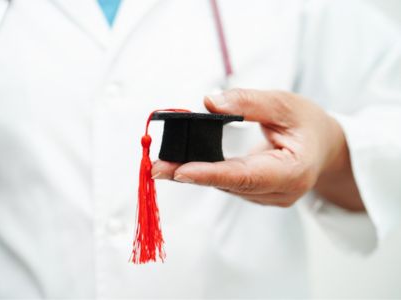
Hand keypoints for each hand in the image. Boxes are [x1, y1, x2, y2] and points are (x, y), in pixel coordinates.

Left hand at [152, 89, 363, 209]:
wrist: (324, 147)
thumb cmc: (308, 124)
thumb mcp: (284, 103)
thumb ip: (248, 102)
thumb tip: (209, 103)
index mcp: (293, 172)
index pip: (246, 176)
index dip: (211, 174)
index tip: (179, 171)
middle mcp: (279, 192)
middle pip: (229, 184)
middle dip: (190, 175)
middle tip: (155, 167)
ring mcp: (268, 198)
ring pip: (225, 187)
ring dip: (193, 175)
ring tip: (162, 164)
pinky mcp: (257, 195)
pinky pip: (228, 184)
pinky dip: (205, 174)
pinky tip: (184, 166)